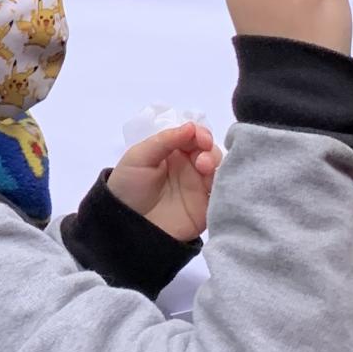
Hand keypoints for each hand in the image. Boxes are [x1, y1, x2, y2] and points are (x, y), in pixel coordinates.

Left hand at [109, 122, 219, 241]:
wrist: (126, 225)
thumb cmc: (128, 187)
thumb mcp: (139, 157)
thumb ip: (164, 140)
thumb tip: (191, 126)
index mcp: (173, 152)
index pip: (194, 137)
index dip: (201, 134)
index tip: (200, 138)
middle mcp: (189, 168)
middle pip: (210, 152)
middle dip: (210, 151)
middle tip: (201, 159)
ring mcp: (198, 188)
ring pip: (220, 171)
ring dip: (216, 166)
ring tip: (204, 168)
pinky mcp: (206, 208)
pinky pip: (223, 195)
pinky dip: (226, 187)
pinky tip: (218, 183)